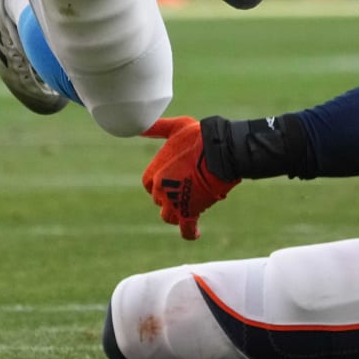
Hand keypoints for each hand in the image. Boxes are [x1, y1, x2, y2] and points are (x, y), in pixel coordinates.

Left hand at [141, 116, 239, 239]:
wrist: (218, 152)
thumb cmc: (197, 137)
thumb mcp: (175, 128)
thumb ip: (156, 128)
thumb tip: (139, 126)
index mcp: (155, 172)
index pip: (149, 184)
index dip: (159, 183)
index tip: (170, 179)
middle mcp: (161, 190)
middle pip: (160, 200)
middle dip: (170, 196)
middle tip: (187, 187)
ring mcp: (174, 203)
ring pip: (169, 216)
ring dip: (177, 212)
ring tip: (189, 206)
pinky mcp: (189, 213)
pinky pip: (186, 230)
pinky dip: (190, 233)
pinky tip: (196, 233)